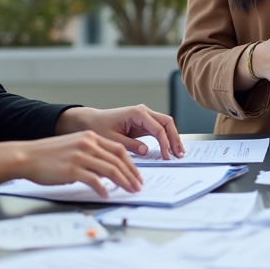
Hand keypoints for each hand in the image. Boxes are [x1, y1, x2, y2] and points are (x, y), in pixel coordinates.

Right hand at [0, 132, 141, 197]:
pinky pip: (94, 180)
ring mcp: (80, 156)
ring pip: (110, 170)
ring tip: (129, 191)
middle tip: (138, 186)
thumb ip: (91, 153)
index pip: (119, 150)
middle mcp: (88, 144)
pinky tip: (106, 194)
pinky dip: (103, 188)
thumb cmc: (48, 155)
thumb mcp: (73, 146)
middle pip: (118, 160)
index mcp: (90, 137)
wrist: (27, 156)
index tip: (136, 175)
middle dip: (131, 175)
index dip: (131, 164)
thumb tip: (108, 169)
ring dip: (123, 182)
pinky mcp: (72, 169)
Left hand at [56, 104, 183, 159]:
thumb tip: (146, 151)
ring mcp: (144, 116)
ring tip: (178, 153)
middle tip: (179, 154)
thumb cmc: (98, 127)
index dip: (164, 143)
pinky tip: (170, 148)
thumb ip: (130, 145)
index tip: (166, 156)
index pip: (158, 128)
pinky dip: (166, 138)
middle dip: (174, 138)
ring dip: (173, 138)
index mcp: (137, 113)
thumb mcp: (112, 139)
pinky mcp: (143, 123)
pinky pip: (159, 129)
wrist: (90, 121)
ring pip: (166, 125)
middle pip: (167, 122)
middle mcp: (143, 112)